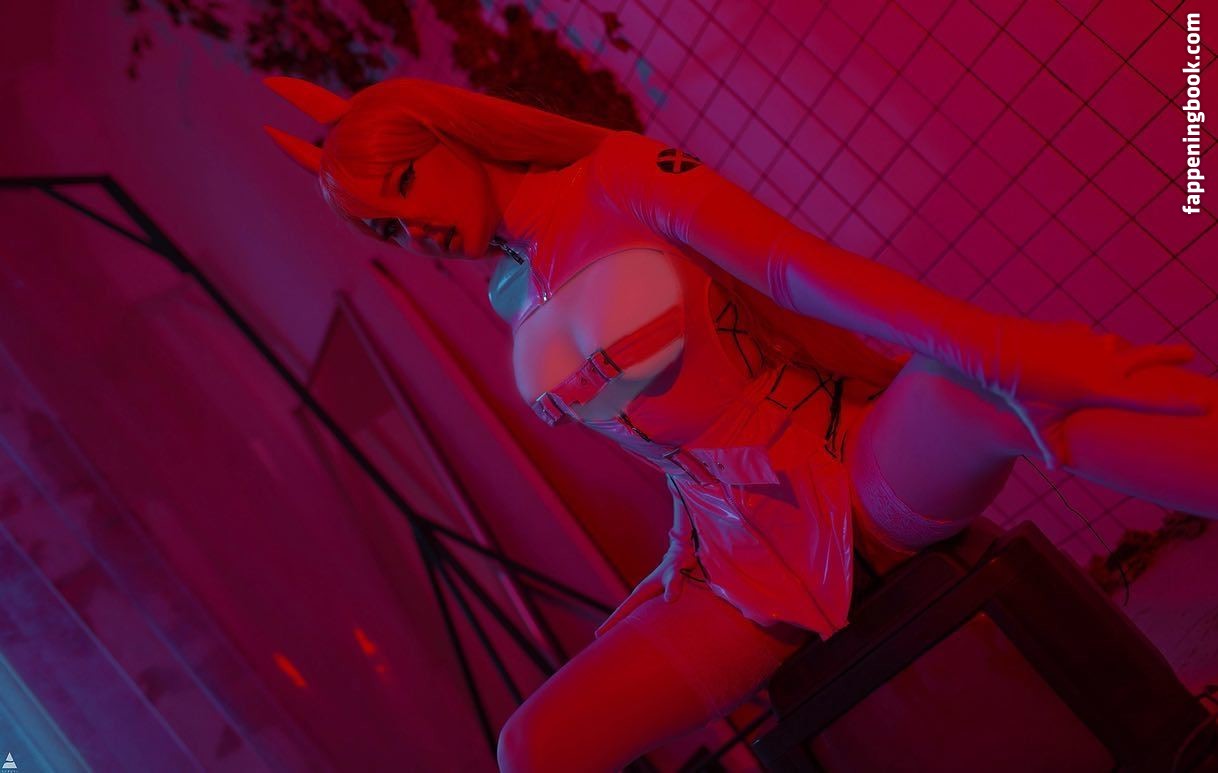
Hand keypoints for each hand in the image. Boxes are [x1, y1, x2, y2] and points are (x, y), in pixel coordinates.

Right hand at [593, 554, 692, 638]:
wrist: (685, 555)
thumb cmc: (679, 563)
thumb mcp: (675, 573)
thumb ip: (673, 584)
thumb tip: (669, 600)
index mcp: (642, 592)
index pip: (623, 611)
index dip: (611, 624)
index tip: (598, 635)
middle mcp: (644, 597)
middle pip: (626, 617)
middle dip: (615, 631)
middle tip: (603, 647)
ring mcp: (651, 600)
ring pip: (636, 619)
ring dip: (629, 630)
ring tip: (621, 648)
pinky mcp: (660, 603)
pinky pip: (648, 619)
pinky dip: (643, 628)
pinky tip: (645, 638)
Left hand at [971, 319, 1207, 468]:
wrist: (999, 350)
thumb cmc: (1021, 391)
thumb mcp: (1038, 422)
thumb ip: (1051, 445)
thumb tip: (1057, 469)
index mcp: (1100, 389)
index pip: (1147, 400)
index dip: (1178, 404)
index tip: (1204, 405)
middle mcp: (1103, 362)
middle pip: (1148, 358)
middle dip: (1171, 355)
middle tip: (1190, 354)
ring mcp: (1091, 342)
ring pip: (1117, 346)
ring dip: (1120, 351)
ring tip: (1120, 357)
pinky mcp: (1076, 330)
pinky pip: (1088, 338)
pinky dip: (1086, 344)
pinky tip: (1072, 351)